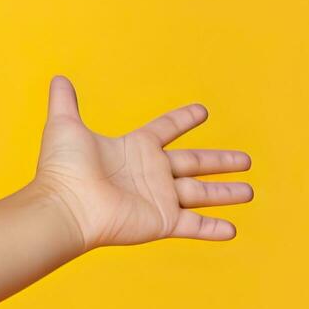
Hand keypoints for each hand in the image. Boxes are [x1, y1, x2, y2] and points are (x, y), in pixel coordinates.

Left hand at [29, 75, 254, 250]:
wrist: (65, 207)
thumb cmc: (63, 169)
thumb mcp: (65, 126)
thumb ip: (65, 101)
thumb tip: (59, 78)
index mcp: (135, 148)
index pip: (166, 129)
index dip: (183, 120)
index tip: (202, 111)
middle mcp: (151, 173)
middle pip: (194, 162)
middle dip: (221, 161)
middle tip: (246, 159)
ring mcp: (158, 199)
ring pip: (202, 194)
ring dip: (226, 193)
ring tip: (250, 192)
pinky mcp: (162, 221)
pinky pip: (194, 225)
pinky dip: (213, 228)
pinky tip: (233, 230)